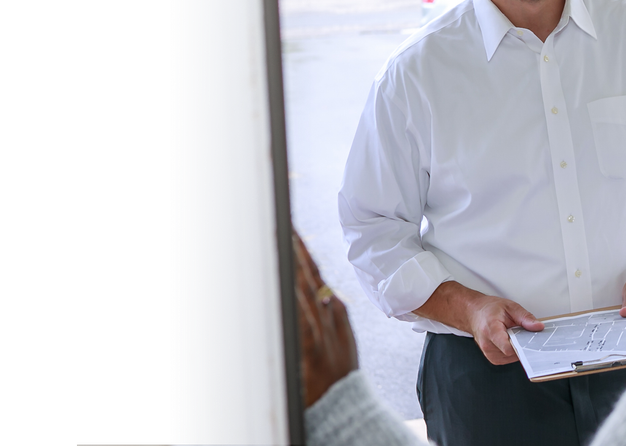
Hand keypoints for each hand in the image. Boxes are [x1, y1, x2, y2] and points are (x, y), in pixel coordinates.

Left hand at [293, 233, 358, 407]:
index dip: (302, 250)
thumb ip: (334, 314)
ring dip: (292, 265)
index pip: (314, 272)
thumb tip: (328, 295)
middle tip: (280, 224)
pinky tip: (284, 282)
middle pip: (307, 274)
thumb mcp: (342, 337)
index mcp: (331, 310)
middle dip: (295, 247)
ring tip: (279, 242)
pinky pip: (299, 316)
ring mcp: (318, 328)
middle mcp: (325, 314)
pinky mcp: (310, 345)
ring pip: (303, 289)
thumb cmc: (340, 373)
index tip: (290, 228)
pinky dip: (294, 297)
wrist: (346, 402)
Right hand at [412, 281, 543, 365]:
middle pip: (513, 356)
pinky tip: (517, 343)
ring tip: (521, 337)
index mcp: (492, 331)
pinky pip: (507, 360)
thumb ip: (524, 318)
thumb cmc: (487, 307)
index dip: (522, 348)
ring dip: (519, 350)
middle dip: (524, 348)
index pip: (508, 347)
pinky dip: (514, 353)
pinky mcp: (491, 357)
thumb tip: (538, 327)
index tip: (533, 345)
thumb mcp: (508, 306)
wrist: (467, 311)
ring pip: (510, 360)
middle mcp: (488, 345)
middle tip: (532, 338)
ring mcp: (488, 353)